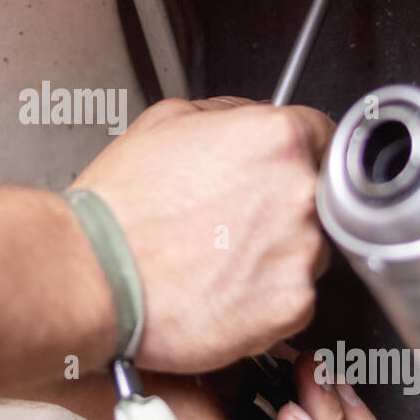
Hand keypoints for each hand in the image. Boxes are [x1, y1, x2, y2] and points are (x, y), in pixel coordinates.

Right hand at [70, 97, 332, 373]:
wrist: (94, 274)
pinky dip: (265, 297)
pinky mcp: (294, 305)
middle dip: (283, 206)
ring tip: (219, 257)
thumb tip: (252, 119)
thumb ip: (229, 113)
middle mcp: (301, 193)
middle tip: (232, 220)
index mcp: (278, 139)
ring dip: (277, 253)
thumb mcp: (166, 121)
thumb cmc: (121, 206)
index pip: (325, 137)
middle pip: (321, 196)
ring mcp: (302, 252)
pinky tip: (222, 288)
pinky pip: (295, 297)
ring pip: (311, 250)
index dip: (296, 155)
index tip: (278, 173)